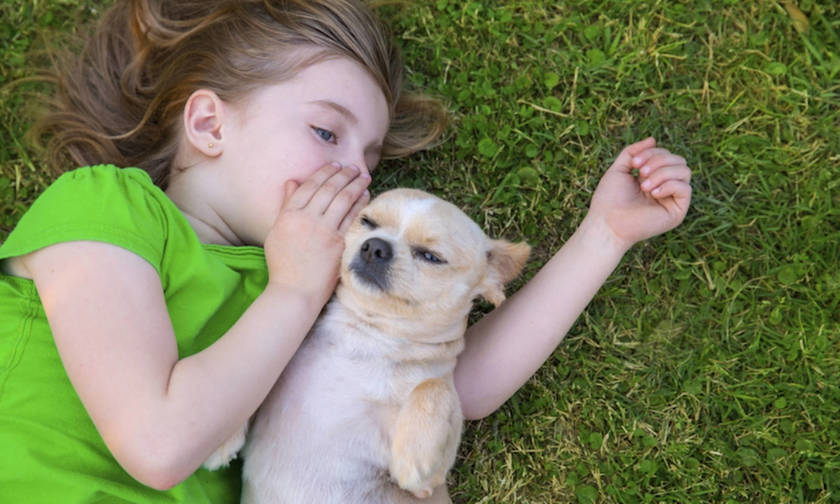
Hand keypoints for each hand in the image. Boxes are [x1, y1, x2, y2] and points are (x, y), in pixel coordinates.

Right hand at [263, 163, 370, 306]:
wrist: (295, 290)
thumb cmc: (283, 263)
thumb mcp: (277, 231)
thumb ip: (286, 205)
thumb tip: (292, 182)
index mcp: (289, 215)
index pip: (309, 186)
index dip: (324, 173)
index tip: (335, 165)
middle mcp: (307, 219)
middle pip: (329, 189)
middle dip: (344, 174)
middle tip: (354, 167)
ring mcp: (324, 231)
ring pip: (343, 200)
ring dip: (355, 184)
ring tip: (363, 176)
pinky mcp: (339, 243)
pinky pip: (352, 218)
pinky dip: (360, 203)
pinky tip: (366, 195)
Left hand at [587, 137, 691, 249]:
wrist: (607, 223)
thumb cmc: (609, 199)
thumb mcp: (619, 169)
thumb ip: (633, 152)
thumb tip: (653, 139)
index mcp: (653, 178)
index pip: (666, 155)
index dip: (653, 153)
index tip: (634, 163)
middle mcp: (665, 188)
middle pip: (678, 160)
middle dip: (659, 161)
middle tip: (640, 173)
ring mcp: (672, 199)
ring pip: (684, 171)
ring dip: (663, 173)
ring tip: (644, 185)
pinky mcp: (677, 211)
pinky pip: (685, 188)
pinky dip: (669, 185)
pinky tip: (653, 193)